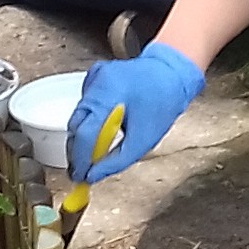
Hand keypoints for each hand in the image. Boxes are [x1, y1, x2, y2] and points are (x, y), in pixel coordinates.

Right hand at [66, 44, 205, 181]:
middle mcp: (97, 83)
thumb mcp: (143, 140)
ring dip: (85, 132)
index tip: (79, 175)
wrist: (172, 73)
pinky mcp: (95, 75)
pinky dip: (90, 116)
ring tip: (99, 147)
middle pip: (76, 124)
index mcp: (109, 97)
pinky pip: (85, 102)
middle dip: (78, 148)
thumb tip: (93, 176)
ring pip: (79, 113)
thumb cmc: (163, 103)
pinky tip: (105, 121)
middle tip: (84, 168)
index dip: (79, 158)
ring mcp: (95, 77)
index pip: (84, 133)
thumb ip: (116, 161)